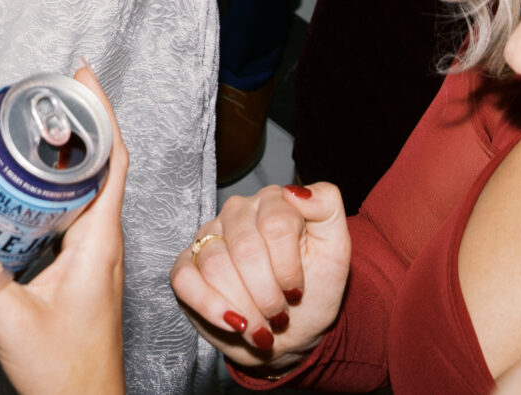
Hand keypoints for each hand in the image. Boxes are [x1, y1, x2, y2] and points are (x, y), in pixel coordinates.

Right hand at [0, 64, 129, 394]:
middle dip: (75, 129)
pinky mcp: (83, 277)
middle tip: (41, 102)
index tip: (81, 77)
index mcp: (99, 243)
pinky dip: (52, 199)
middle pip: (100, 169)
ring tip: (28, 140)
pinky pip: (72, 222)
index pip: (113, 160)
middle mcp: (104, 245)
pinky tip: (21, 202)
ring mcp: (96, 261)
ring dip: (63, 164)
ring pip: (85, 196)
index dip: (102, 114)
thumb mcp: (9, 316)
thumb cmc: (63, 373)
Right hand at [171, 181, 353, 371]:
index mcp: (274, 201)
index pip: (276, 225)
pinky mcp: (188, 264)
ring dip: (243, 306)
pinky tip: (232, 322)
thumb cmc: (314, 287)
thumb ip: (327, 207)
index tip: (297, 291)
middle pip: (246, 249)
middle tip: (279, 314)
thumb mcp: (336, 250)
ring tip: (260, 322)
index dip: (288, 268)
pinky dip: (209, 306)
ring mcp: (209, 236)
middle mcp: (237, 211)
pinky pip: (185, 279)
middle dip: (266, 294)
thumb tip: (296, 191)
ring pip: (215, 265)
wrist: (292, 329)